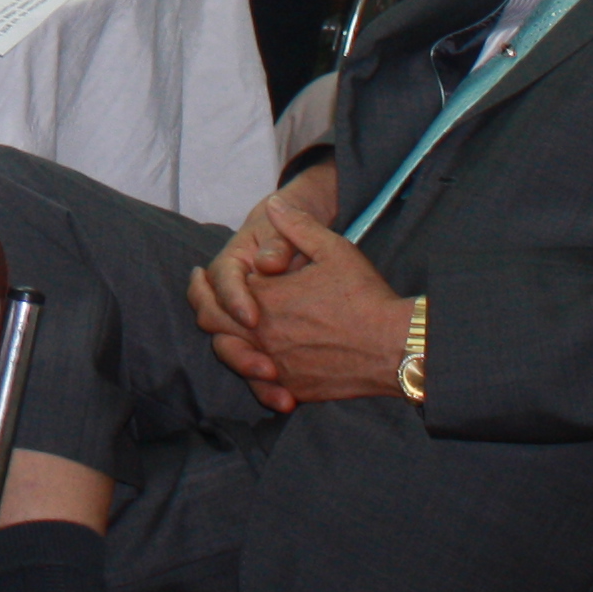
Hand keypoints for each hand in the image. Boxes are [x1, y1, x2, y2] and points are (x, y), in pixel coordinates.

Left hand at [191, 199, 409, 413]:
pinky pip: (258, 385)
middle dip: (203, 308)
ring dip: (223, 340)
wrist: (394, 346)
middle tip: (201, 297)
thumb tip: (273, 204)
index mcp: (267, 297)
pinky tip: (254, 363)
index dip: (202, 283)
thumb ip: (297, 226)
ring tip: (223, 329)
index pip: (215, 292)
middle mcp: (263, 333)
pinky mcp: (294, 387)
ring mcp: (277, 364)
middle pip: (213, 324)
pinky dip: (250, 372)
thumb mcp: (333, 249)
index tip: (197, 275)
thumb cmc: (365, 296)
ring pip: (230, 356)